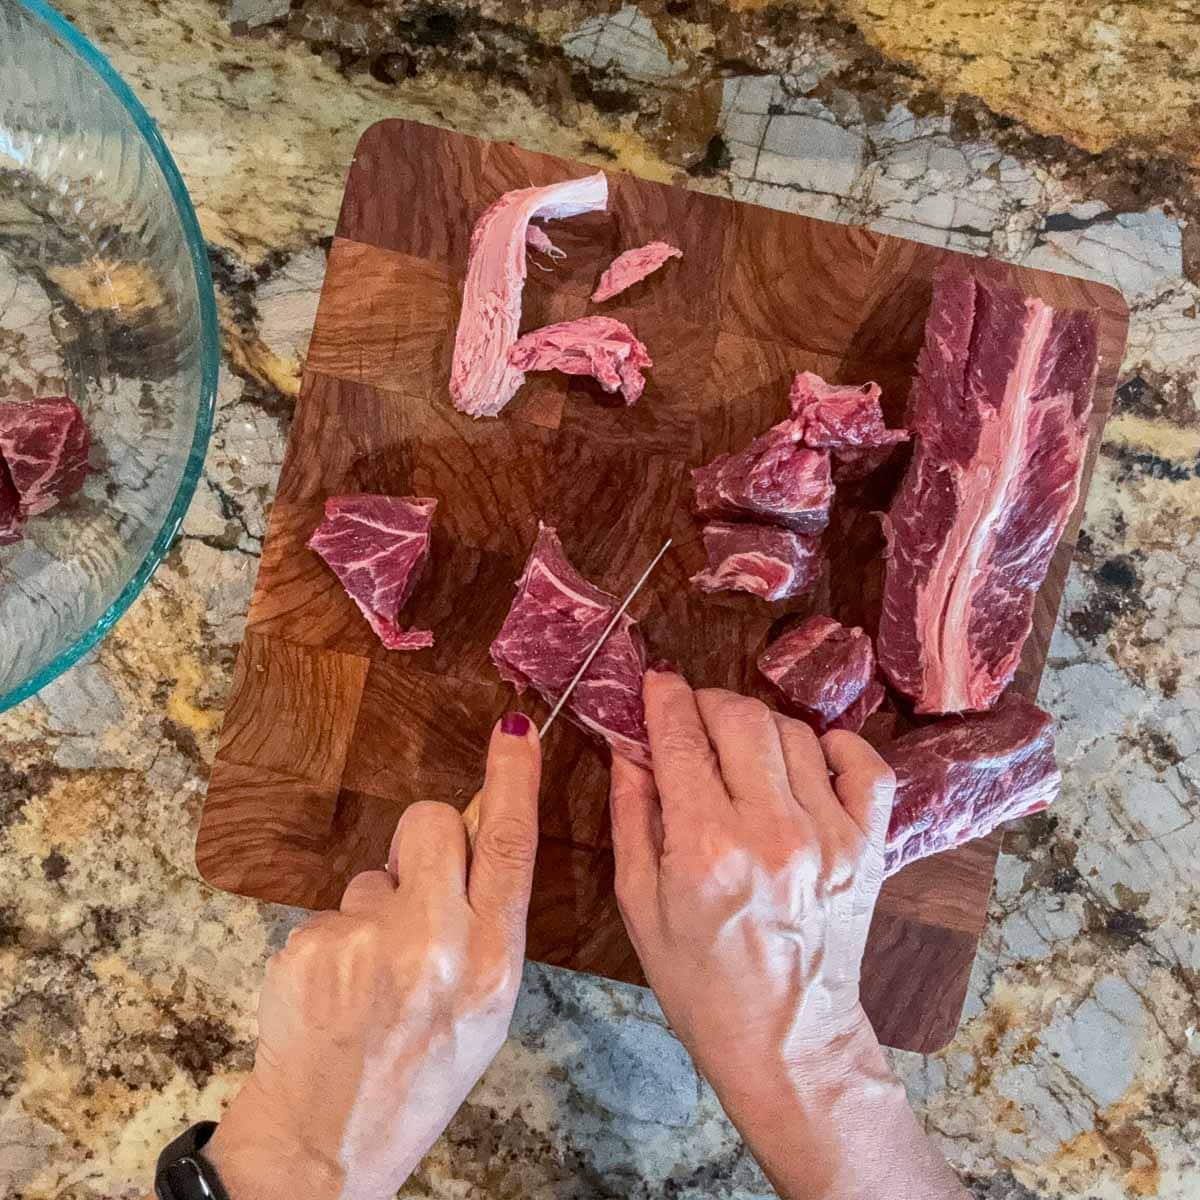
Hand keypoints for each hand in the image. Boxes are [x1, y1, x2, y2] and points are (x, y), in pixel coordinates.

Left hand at [206, 713, 540, 1199]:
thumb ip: (491, 922)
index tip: (515, 731)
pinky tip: (338, 989)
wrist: (326, 1142)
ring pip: (377, 871)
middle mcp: (434, 946)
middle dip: (427, 837)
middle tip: (418, 885)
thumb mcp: (488, 1007)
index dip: (515, 780)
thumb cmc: (422, 1074)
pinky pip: (335, 909)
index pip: (512, 847)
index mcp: (492, 965)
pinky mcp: (310, 945)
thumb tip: (482, 839)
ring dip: (379, 904)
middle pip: (433, 822)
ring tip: (372, 975)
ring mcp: (366, 944)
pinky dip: (339, 937)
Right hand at [610, 669, 966, 1199]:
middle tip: (690, 715)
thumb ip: (632, 815)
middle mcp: (771, 830)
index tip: (656, 681)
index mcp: (705, 847)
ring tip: (738, 747)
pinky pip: (865, 766)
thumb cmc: (698, 983)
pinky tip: (809, 754)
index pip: (681, 738)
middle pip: (740, 718)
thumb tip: (629, 746)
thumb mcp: (639, 904)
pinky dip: (837, 746)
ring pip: (794, 732)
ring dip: (758, 726)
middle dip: (706, 702)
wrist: (786, 1043)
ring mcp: (829, 836)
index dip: (663, 697)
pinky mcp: (868, 847)